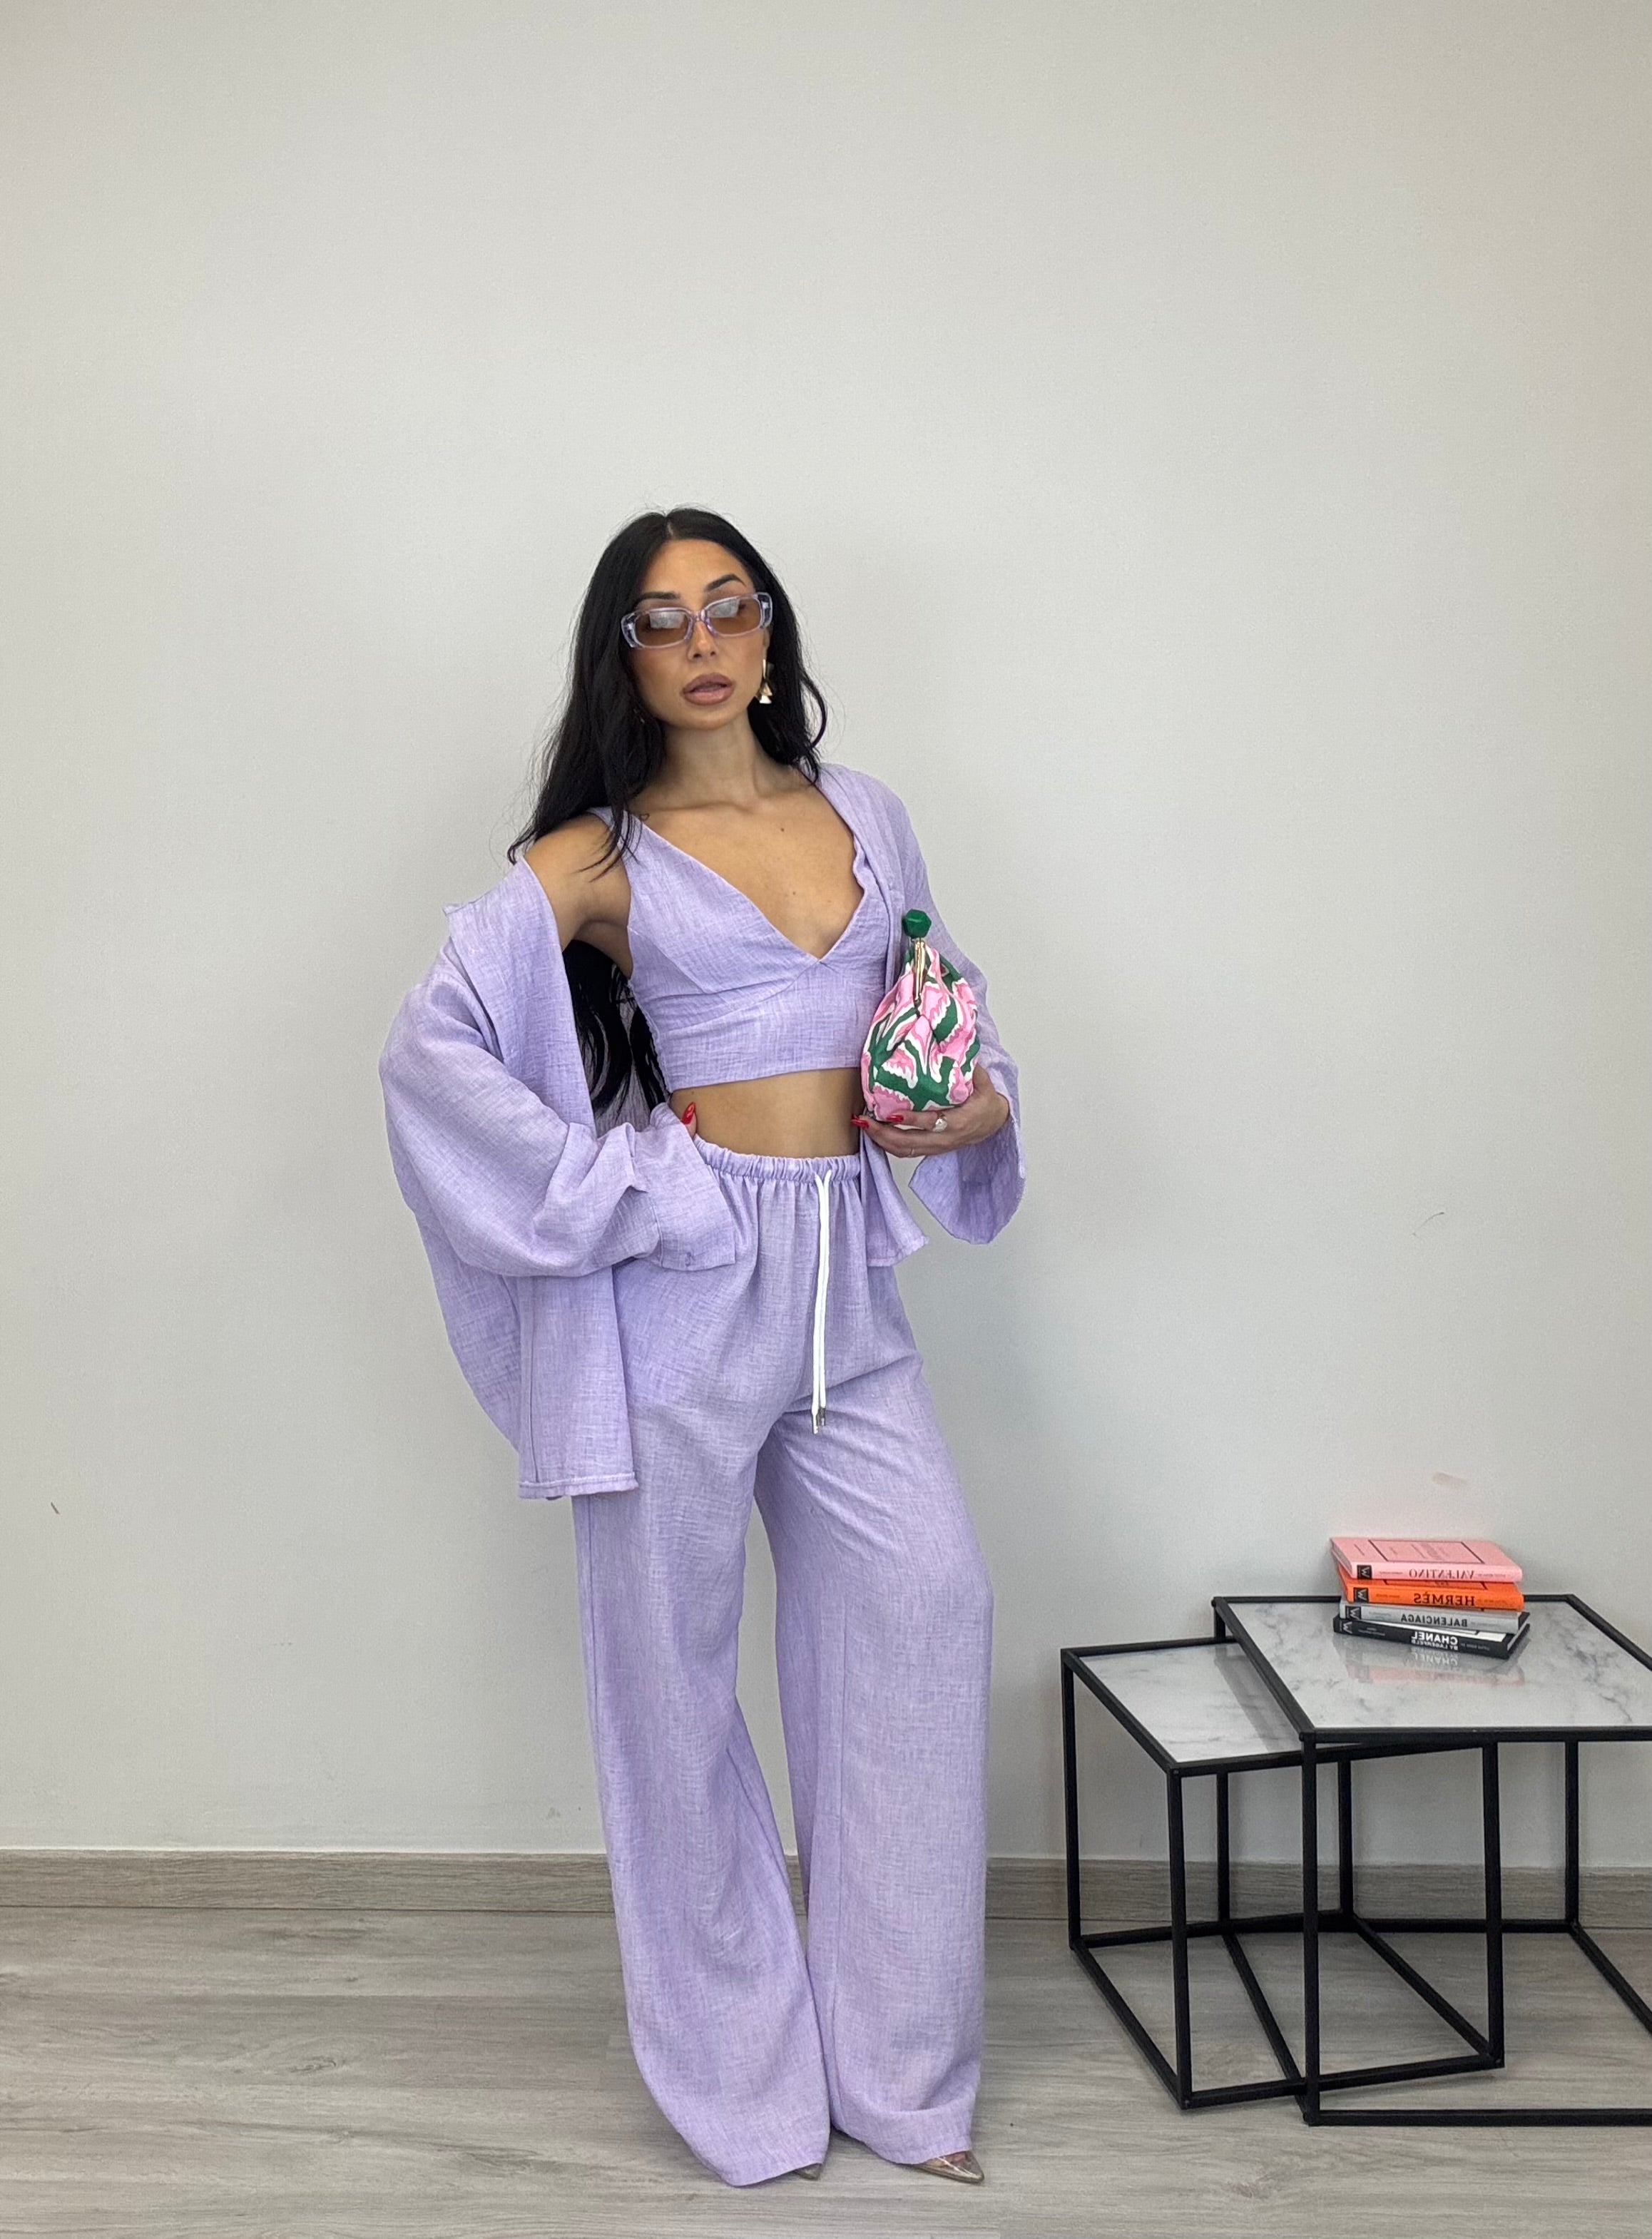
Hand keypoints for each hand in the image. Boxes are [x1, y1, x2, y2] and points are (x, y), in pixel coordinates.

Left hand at [853, 1061, 1010, 1159]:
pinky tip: (873, 1133)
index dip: (910, 1119)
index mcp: (958, 1122)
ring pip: (904, 1150)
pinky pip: (906, 1152)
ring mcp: (936, 1146)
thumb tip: (956, 1047)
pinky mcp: (930, 1150)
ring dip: (881, 1140)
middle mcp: (944, 1138)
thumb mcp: (983, 1084)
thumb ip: (970, 1069)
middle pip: (909, 1142)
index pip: (930, 1122)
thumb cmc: (986, 1103)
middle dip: (884, 1133)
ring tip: (862, 1125)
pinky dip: (887, 1144)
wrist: (994, 1124)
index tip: (891, 1112)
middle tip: (864, 1119)